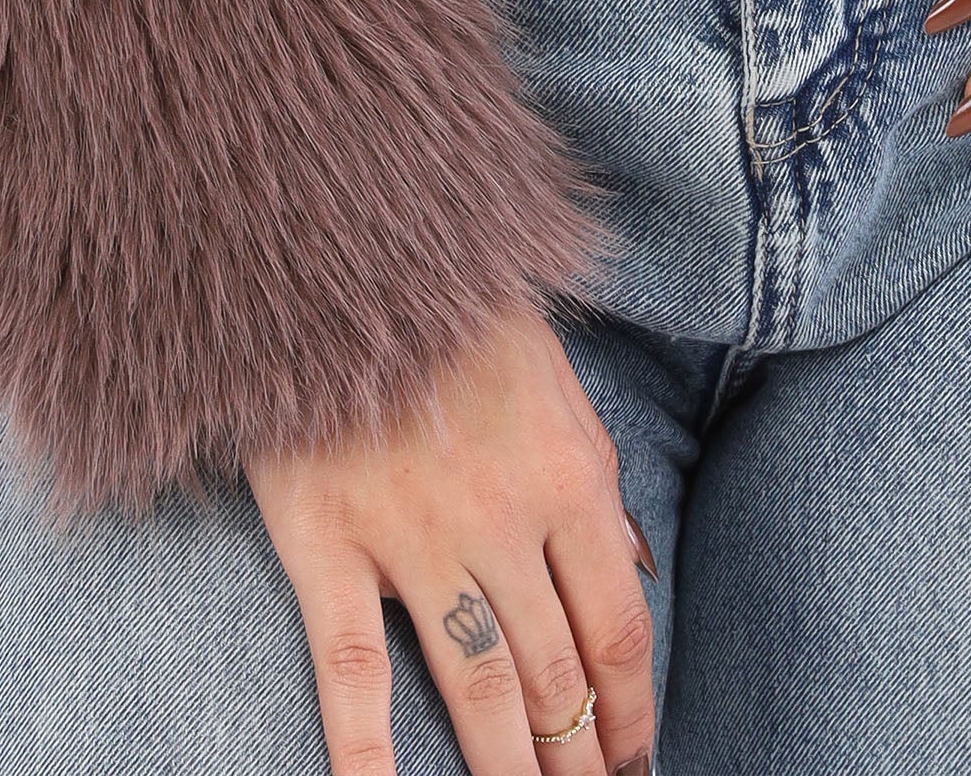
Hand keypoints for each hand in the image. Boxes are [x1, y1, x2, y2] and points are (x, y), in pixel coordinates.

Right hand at [249, 298, 658, 775]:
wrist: (346, 246)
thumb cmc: (458, 307)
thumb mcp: (556, 376)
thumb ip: (599, 475)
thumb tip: (641, 572)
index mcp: (569, 475)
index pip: (617, 629)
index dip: (632, 713)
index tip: (635, 766)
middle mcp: (503, 518)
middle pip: (555, 673)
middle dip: (577, 757)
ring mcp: (414, 536)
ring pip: (478, 688)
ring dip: (509, 769)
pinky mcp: (328, 541)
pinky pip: (354, 668)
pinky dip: (368, 752)